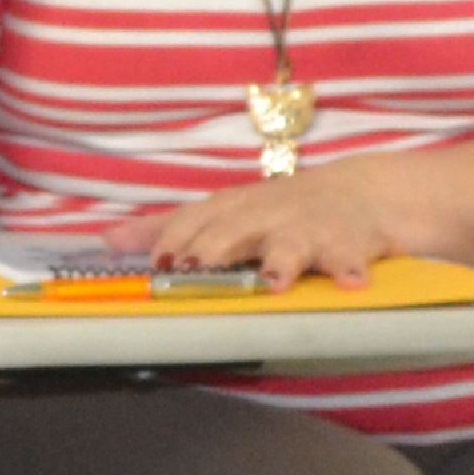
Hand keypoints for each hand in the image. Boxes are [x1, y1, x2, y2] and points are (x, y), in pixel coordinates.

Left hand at [123, 172, 405, 287]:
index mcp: (234, 209)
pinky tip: (353, 283)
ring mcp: (308, 228)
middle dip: (217, 246)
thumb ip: (170, 227)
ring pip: (292, 243)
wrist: (364, 191)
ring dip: (282, 261)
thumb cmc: (281, 208)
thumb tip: (109, 239)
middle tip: (199, 266)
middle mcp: (266, 215)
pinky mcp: (349, 242)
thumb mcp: (226, 211)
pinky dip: (351, 269)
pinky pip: (350, 257)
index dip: (176, 239)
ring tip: (273, 282)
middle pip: (237, 228)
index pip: (197, 220)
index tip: (157, 262)